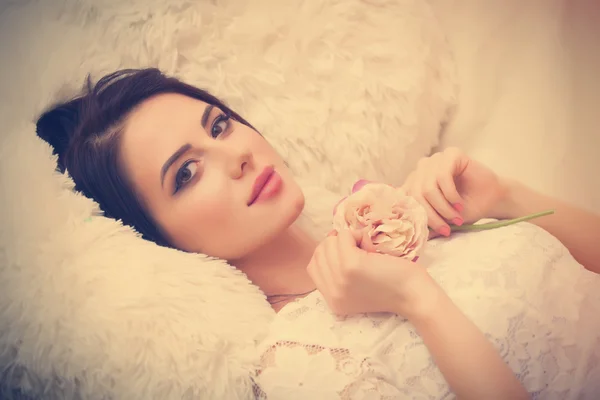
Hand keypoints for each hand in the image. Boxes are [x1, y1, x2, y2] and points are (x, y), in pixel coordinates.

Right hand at [307, 229, 435, 316]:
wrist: (414, 295)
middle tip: (360, 251)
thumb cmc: (392, 287)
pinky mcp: (351, 265)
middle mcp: (332, 293)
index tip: (347, 253)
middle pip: (319, 253)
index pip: (313, 267)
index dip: (328, 254)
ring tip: (366, 249)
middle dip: (337, 245)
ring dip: (348, 239)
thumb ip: (339, 274)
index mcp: (332, 301)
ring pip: (329, 243)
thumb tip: (330, 240)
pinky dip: (356, 234)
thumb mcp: (357, 289)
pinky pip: (342, 236)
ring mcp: (340, 279)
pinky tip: (370, 245)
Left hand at [401, 147, 507, 237]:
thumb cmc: (465, 209)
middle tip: (446, 228)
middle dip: (431, 215)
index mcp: (415, 181)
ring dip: (443, 207)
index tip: (427, 232)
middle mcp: (422, 168)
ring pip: (428, 187)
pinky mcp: (451, 154)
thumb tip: (406, 228)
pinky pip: (442, 176)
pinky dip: (450, 195)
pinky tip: (459, 203)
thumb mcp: (439, 217)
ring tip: (456, 217)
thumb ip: (423, 219)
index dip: (415, 215)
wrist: (492, 200)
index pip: (403, 197)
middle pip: (416, 194)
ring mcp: (436, 159)